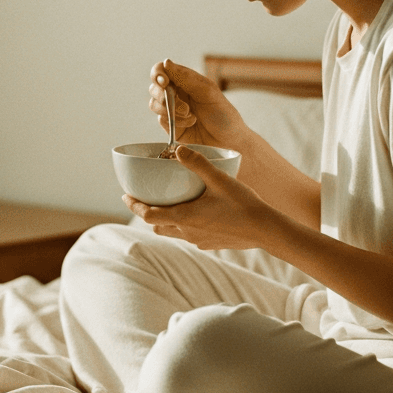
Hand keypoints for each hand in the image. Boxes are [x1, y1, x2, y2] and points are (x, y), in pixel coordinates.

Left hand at [124, 144, 280, 250]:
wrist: (266, 230)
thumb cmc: (243, 204)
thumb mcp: (219, 179)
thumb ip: (197, 163)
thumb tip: (178, 148)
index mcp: (184, 217)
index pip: (147, 215)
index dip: (134, 205)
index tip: (126, 196)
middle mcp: (187, 232)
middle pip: (156, 225)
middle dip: (147, 213)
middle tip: (144, 199)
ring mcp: (198, 240)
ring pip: (172, 232)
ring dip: (165, 220)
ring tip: (167, 205)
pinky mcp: (210, 244)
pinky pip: (189, 235)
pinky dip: (183, 225)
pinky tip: (194, 214)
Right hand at [148, 59, 245, 148]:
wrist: (229, 141)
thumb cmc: (223, 114)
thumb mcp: (208, 92)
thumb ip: (186, 78)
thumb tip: (166, 62)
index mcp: (184, 81)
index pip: (161, 70)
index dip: (158, 74)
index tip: (164, 82)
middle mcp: (175, 94)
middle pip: (154, 87)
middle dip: (163, 95)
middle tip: (182, 105)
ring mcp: (172, 111)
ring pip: (154, 104)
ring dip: (171, 109)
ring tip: (190, 115)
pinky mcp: (170, 127)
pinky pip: (162, 120)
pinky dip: (176, 121)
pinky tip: (191, 123)